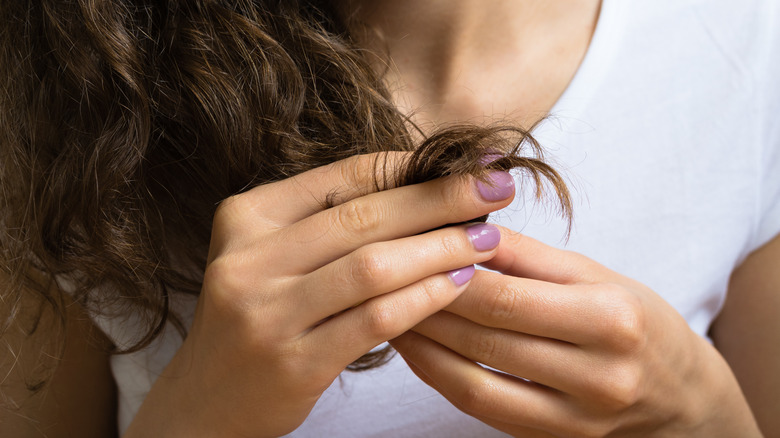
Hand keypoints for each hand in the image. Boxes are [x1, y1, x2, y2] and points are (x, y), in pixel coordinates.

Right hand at [125, 153, 516, 436]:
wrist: (206, 402)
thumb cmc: (256, 318)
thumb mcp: (272, 257)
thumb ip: (330, 223)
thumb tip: (423, 187)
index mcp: (247, 216)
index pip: (345, 177)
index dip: (414, 166)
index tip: (470, 160)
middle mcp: (249, 258)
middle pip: (365, 216)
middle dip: (441, 199)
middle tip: (496, 187)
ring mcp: (267, 311)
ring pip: (373, 266)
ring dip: (440, 248)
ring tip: (487, 238)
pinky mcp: (293, 360)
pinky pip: (375, 319)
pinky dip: (424, 298)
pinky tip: (458, 284)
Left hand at [391, 227, 762, 437]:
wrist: (680, 397)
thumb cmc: (635, 319)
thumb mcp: (595, 274)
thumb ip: (526, 254)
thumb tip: (459, 227)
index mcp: (609, 319)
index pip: (505, 293)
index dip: (446, 269)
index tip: (404, 245)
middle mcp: (595, 375)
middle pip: (483, 335)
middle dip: (422, 301)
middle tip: (377, 274)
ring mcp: (573, 418)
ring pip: (471, 379)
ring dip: (420, 342)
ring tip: (382, 308)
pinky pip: (478, 407)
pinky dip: (438, 375)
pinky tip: (414, 346)